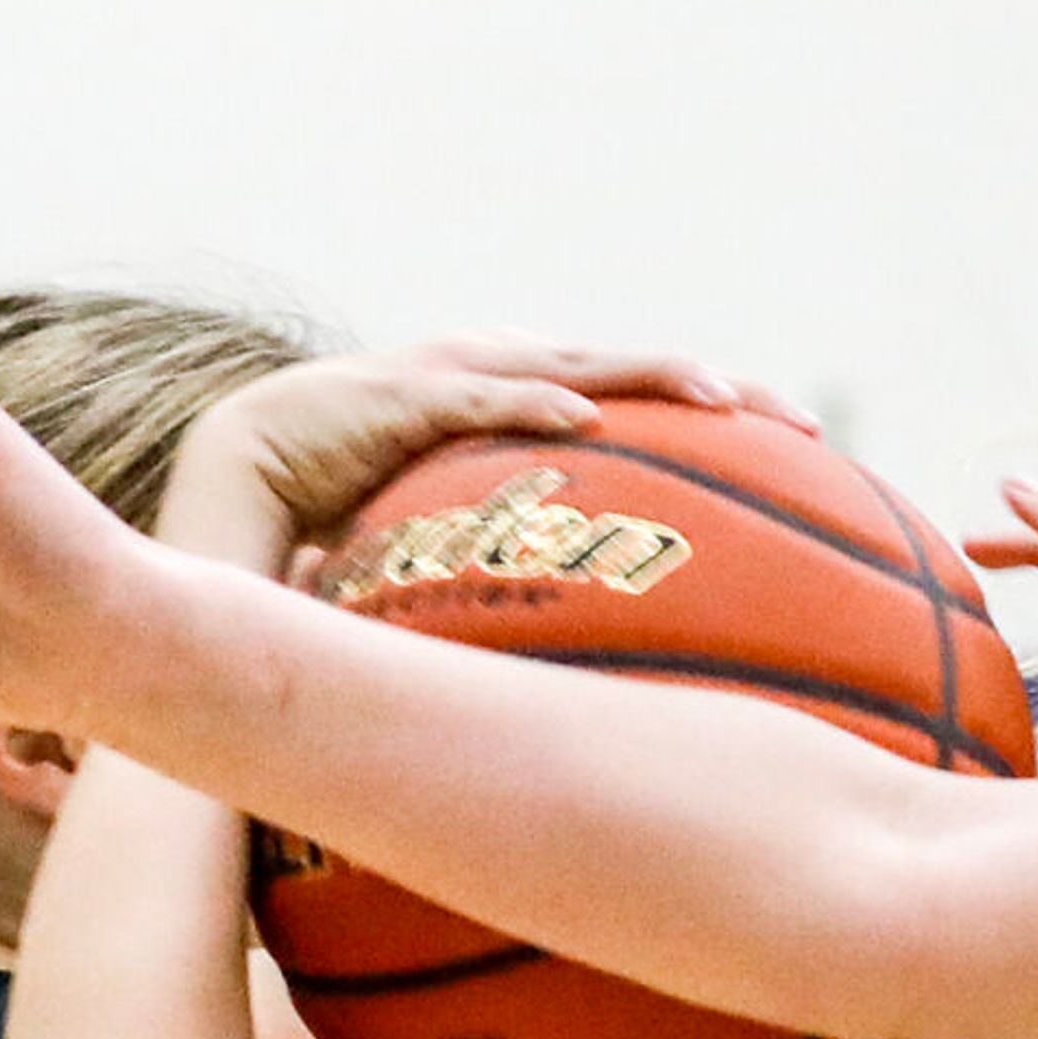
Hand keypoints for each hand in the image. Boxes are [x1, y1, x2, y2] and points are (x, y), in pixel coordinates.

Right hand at [182, 336, 816, 565]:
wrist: (236, 483)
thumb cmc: (344, 537)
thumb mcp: (459, 563)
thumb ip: (527, 587)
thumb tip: (612, 671)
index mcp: (519, 404)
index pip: (634, 402)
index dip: (711, 413)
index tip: (801, 448)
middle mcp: (495, 375)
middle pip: (628, 370)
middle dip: (713, 387)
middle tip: (798, 418)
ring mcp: (446, 376)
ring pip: (570, 367)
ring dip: (645, 375)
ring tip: (718, 394)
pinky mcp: (393, 395)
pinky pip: (476, 400)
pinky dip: (532, 402)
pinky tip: (588, 417)